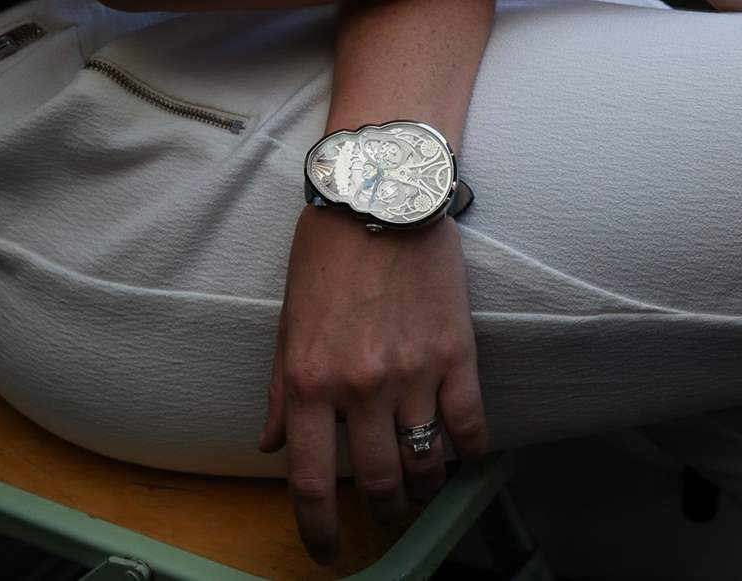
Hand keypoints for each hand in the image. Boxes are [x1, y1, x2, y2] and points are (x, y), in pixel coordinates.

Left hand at [258, 205, 488, 564]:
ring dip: (424, 488)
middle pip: (378, 482)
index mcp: (309, 379)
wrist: (380, 195)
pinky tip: (461, 453)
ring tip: (421, 486)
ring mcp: (413, 372)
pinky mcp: (456, 353)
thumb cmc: (328, 254)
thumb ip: (280, 389)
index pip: (311, 480)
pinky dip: (469, 452)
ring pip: (427, 465)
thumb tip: (271, 445)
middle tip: (386, 514)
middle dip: (382, 511)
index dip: (317, 529)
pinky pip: (471, 427)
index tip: (327, 549)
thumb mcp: (288, 320)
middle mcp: (360, 385)